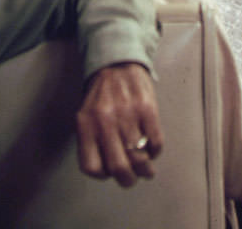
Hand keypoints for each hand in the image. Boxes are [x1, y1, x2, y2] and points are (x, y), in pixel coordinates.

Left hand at [76, 62, 162, 186]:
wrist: (117, 62)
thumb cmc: (101, 94)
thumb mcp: (86, 116)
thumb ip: (91, 141)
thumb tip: (107, 170)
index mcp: (86, 125)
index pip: (92, 167)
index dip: (104, 175)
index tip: (110, 172)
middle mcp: (105, 121)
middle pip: (118, 167)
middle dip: (128, 179)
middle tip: (132, 178)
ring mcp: (127, 114)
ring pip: (139, 158)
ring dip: (145, 168)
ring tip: (146, 167)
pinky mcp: (147, 108)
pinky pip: (155, 142)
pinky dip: (155, 151)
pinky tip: (151, 147)